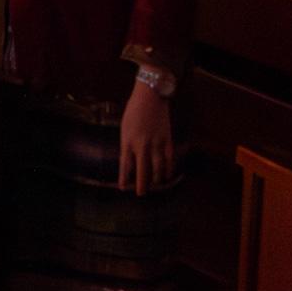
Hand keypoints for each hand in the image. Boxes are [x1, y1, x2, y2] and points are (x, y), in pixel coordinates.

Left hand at [117, 79, 173, 195]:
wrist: (150, 96)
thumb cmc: (134, 110)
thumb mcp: (125, 127)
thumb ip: (127, 144)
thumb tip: (129, 161)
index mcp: (128, 141)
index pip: (126, 165)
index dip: (124, 177)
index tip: (123, 188)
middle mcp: (142, 144)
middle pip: (142, 170)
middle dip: (141, 184)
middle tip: (141, 194)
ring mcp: (156, 143)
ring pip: (157, 167)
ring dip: (156, 179)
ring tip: (154, 186)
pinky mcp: (167, 140)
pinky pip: (168, 159)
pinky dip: (168, 169)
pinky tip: (167, 176)